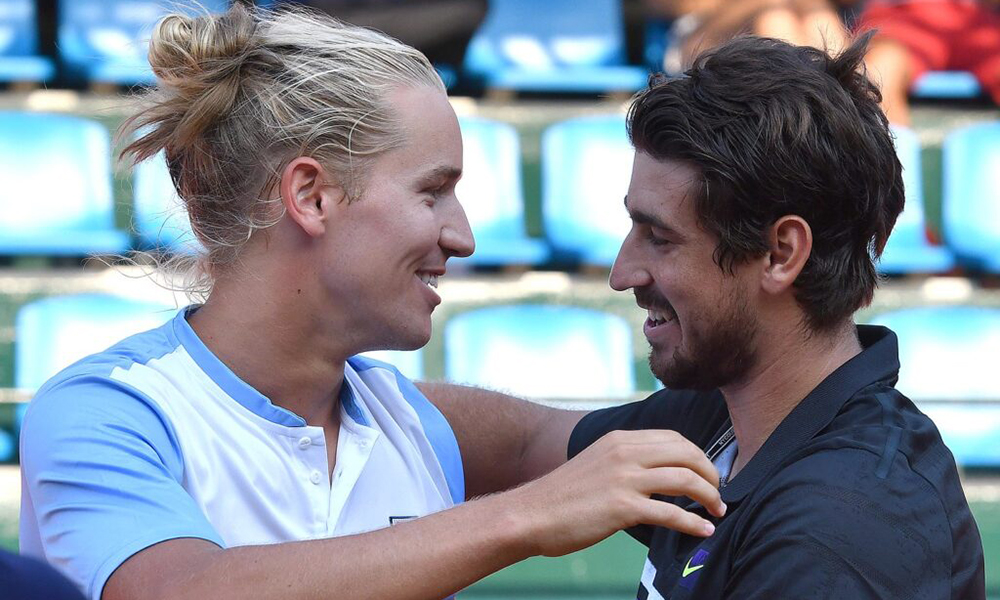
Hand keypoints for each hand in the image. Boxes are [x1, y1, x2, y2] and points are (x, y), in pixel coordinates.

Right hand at [508, 429, 725, 557]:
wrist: (530, 515)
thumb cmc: (561, 497)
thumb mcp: (595, 463)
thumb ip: (624, 462)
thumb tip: (656, 476)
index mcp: (619, 440)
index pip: (673, 438)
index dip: (698, 456)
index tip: (707, 474)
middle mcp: (624, 453)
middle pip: (686, 453)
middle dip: (711, 473)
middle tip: (719, 492)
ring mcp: (624, 479)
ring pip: (684, 479)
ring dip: (709, 497)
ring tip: (717, 511)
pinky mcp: (622, 507)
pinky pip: (671, 513)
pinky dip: (693, 523)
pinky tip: (703, 530)